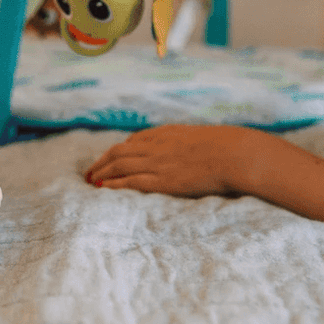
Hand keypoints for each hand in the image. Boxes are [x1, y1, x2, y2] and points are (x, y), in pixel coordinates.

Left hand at [84, 124, 264, 196]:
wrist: (234, 154)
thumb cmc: (227, 148)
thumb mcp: (202, 138)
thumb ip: (188, 144)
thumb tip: (190, 153)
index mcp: (167, 133)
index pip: (134, 141)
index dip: (118, 151)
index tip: (109, 159)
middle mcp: (156, 146)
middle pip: (118, 152)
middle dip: (101, 162)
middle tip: (89, 172)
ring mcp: (158, 163)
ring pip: (118, 166)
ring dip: (100, 173)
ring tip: (90, 182)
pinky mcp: (162, 181)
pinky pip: (130, 182)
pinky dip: (113, 184)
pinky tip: (102, 189)